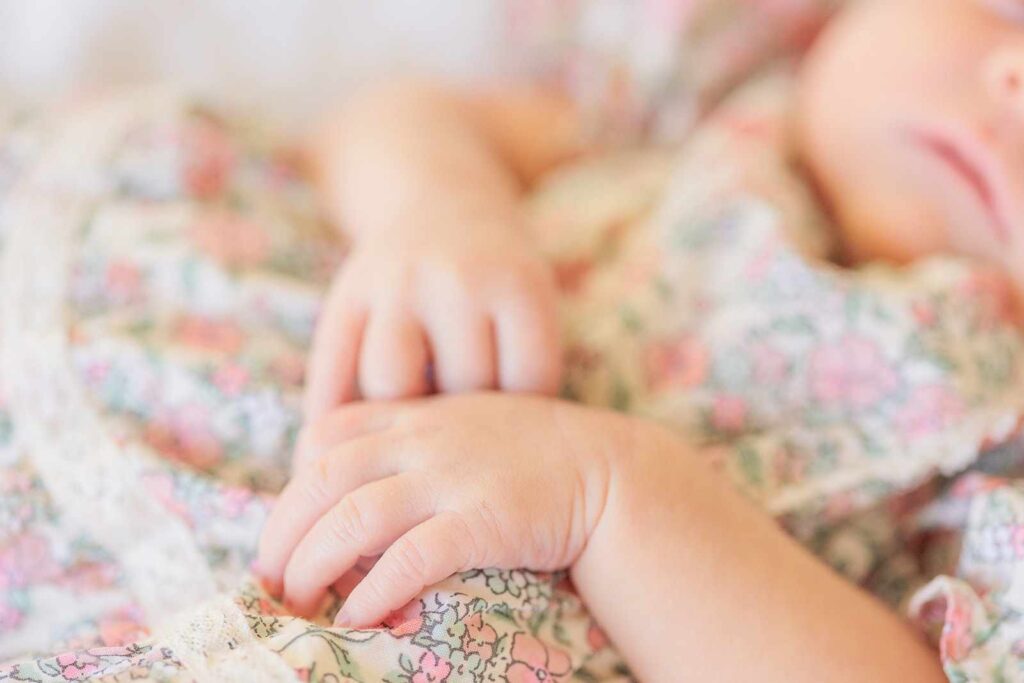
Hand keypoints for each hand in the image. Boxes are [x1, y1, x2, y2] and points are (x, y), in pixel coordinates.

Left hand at [256, 393, 629, 627]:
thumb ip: (413, 443)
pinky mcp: (484, 520)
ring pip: (354, 516)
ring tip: (298, 603)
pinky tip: (359, 615)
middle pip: (324, 478)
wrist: (608, 468)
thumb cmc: (534, 455)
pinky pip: (411, 557)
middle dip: (283, 531)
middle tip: (270, 578)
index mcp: (415, 415)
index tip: (289, 525)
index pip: (327, 431)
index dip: (293, 480)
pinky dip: (374, 589)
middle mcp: (424, 439)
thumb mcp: (466, 425)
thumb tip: (355, 496)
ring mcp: (453, 477)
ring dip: (312, 564)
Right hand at [302, 226, 562, 441]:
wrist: (443, 200)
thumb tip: (504, 488)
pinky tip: (339, 450)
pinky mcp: (345, 295)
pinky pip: (333, 374)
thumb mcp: (533, 306)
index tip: (512, 425)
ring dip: (400, 418)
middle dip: (463, 420)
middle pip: (461, 388)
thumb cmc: (498, 281)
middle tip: (458, 433)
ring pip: (391, 386)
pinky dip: (335, 422)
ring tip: (408, 428)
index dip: (520, 417)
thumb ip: (525, 378)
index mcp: (517, 284)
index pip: (525, 385)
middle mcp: (456, 278)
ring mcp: (394, 284)